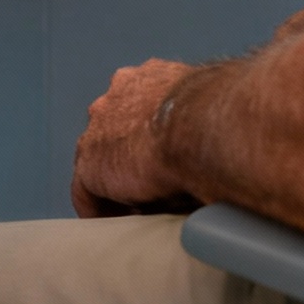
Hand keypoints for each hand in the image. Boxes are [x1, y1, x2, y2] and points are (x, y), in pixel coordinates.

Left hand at [71, 58, 197, 217]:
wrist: (202, 124)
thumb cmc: (219, 119)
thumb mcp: (207, 112)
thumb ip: (194, 124)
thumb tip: (204, 156)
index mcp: (150, 76)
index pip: (138, 105)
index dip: (147, 137)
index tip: (160, 162)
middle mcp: (119, 92)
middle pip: (113, 128)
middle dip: (127, 154)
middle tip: (149, 187)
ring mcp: (99, 125)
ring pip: (98, 157)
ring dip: (114, 181)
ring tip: (135, 210)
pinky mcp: (91, 161)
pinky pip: (85, 190)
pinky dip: (98, 208)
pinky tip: (114, 226)